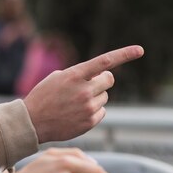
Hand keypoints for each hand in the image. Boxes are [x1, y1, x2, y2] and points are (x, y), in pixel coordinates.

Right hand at [23, 45, 143, 142]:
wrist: (32, 121)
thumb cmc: (44, 96)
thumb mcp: (57, 78)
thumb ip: (79, 74)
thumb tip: (100, 77)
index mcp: (74, 75)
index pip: (105, 61)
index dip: (124, 54)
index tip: (140, 50)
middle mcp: (84, 90)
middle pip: (109, 80)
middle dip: (102, 80)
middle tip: (90, 84)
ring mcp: (88, 107)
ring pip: (104, 97)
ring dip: (95, 96)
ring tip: (75, 102)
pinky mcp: (90, 121)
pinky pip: (102, 111)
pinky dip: (93, 110)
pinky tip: (77, 113)